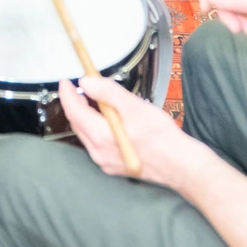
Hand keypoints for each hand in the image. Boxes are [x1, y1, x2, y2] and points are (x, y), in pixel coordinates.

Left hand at [58, 77, 205, 187]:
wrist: (179, 164)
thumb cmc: (161, 137)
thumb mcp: (133, 106)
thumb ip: (107, 92)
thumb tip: (87, 82)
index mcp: (100, 136)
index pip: (73, 111)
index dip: (67, 94)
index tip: (66, 81)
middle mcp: (98, 152)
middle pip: (77, 123)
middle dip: (75, 103)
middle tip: (78, 87)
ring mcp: (105, 161)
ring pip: (86, 134)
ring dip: (85, 115)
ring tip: (93, 99)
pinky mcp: (114, 165)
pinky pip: (96, 143)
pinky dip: (96, 127)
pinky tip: (106, 119)